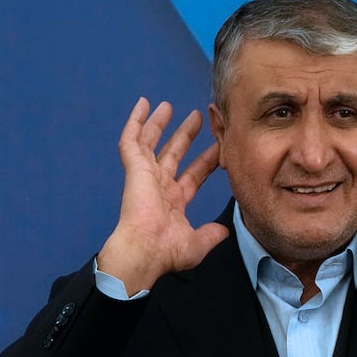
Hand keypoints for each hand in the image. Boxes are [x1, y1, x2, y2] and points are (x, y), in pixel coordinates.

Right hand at [96, 97, 228, 294]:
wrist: (144, 250)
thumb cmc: (166, 251)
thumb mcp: (196, 244)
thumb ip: (210, 235)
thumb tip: (224, 231)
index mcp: (173, 203)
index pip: (193, 175)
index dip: (206, 161)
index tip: (219, 146)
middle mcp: (159, 186)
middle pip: (173, 154)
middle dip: (184, 136)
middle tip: (197, 117)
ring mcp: (145, 176)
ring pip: (151, 143)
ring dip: (159, 125)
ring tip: (167, 106)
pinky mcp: (134, 169)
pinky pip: (131, 141)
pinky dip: (136, 122)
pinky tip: (143, 105)